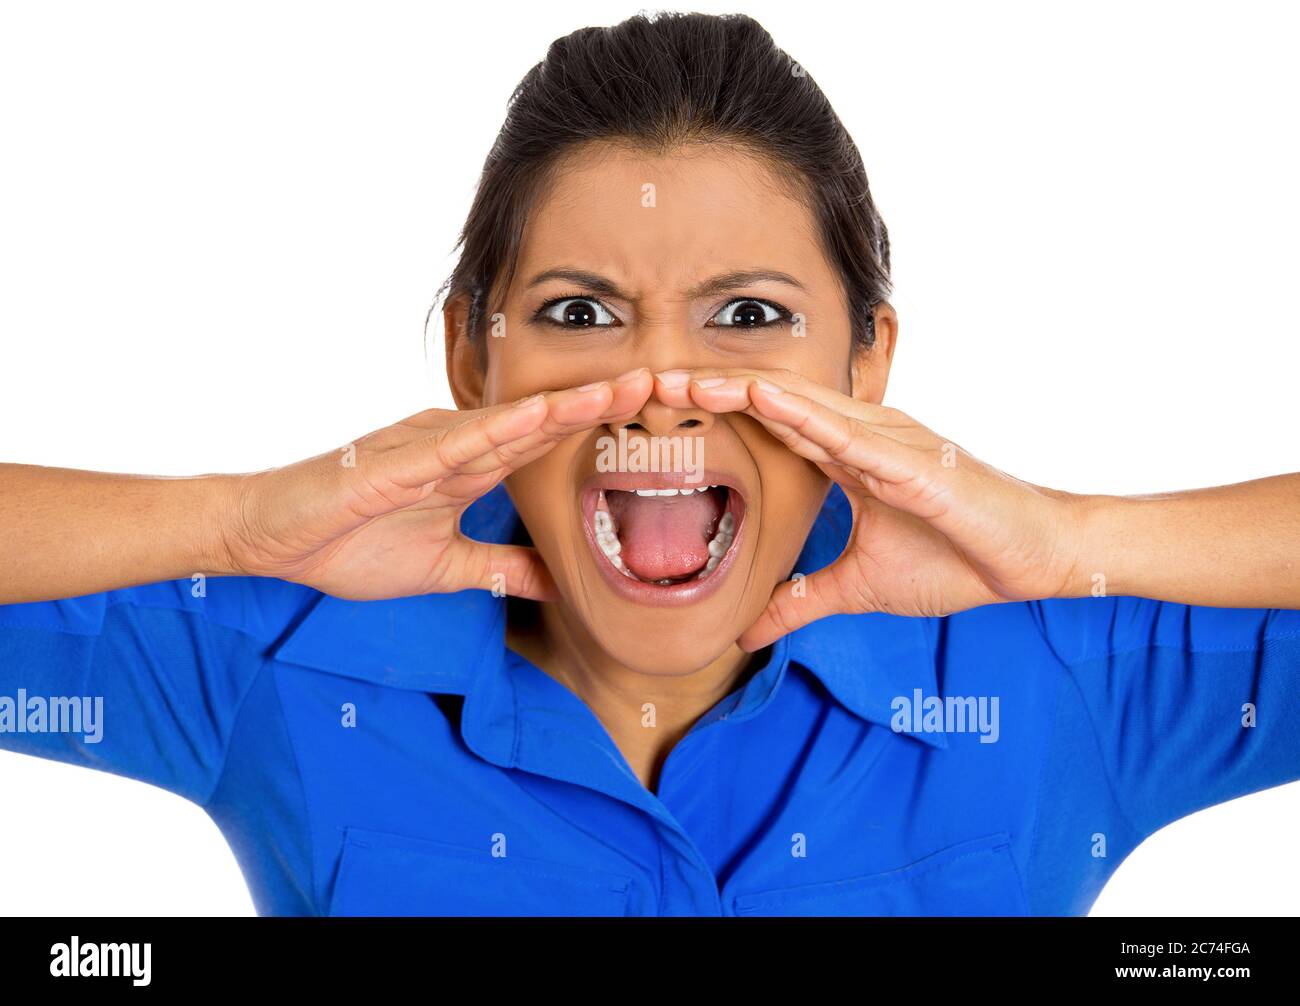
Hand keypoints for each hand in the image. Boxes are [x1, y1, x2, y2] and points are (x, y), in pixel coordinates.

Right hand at [219, 371, 652, 600]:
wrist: (271, 538)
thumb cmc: (348, 544)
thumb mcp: (446, 570)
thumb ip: (502, 571)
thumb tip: (558, 587)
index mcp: (470, 469)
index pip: (546, 446)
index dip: (598, 431)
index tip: (651, 420)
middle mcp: (457, 445)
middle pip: (543, 421)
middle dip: (603, 403)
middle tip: (664, 381)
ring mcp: (430, 446)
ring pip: (513, 421)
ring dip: (570, 405)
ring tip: (626, 386)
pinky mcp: (399, 458)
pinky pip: (460, 442)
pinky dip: (504, 429)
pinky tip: (544, 416)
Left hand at [653, 368, 1085, 649]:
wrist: (1032, 561)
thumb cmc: (956, 560)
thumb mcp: (858, 589)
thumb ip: (800, 601)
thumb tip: (745, 631)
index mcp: (847, 456)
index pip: (769, 425)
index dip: (714, 413)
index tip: (656, 409)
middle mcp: (861, 436)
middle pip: (773, 404)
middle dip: (710, 391)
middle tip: (645, 378)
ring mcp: (889, 442)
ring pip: (804, 407)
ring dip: (741, 391)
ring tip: (685, 380)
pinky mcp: (916, 462)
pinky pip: (852, 435)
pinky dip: (806, 417)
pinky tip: (764, 401)